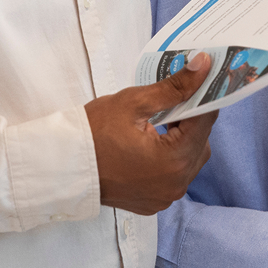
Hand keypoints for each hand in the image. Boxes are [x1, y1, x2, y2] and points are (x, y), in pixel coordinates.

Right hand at [84, 52, 218, 214]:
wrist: (60, 166)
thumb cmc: (92, 133)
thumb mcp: (134, 102)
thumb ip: (174, 86)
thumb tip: (203, 65)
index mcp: (173, 161)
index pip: (205, 120)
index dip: (206, 96)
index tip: (207, 79)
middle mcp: (175, 185)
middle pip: (201, 142)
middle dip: (193, 118)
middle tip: (177, 98)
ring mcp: (164, 197)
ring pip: (190, 159)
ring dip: (183, 138)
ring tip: (163, 120)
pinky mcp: (154, 202)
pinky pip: (175, 175)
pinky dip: (171, 157)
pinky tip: (154, 141)